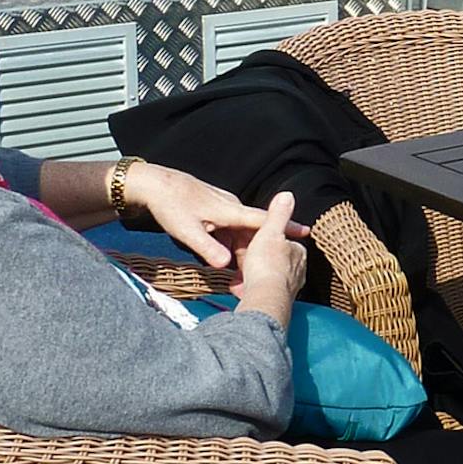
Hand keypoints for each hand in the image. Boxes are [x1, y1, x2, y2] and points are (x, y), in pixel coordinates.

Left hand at [126, 163, 309, 268]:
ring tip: (239, 278)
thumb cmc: (171, 206)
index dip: (285, 226)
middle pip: (253, 234)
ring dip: (242, 254)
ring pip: (241, 234)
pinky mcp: (216, 210)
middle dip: (258, 256)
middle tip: (256, 279)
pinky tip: (225, 260)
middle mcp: (232, 208)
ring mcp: (224, 208)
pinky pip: (231, 231)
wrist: (156, 184)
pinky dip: (231, 246)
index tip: (306, 232)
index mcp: (230, 212)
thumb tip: (226, 265)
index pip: (263, 221)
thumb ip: (207, 249)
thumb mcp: (187, 232)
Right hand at [234, 193, 306, 322]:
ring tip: (239, 274)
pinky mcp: (274, 302)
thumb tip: (287, 196)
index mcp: (297, 253)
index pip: (282, 241)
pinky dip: (248, 289)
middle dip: (257, 259)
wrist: (264, 299)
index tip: (253, 239)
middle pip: (272, 260)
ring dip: (251, 275)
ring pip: (264, 276)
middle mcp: (296, 272)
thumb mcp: (270, 231)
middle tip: (242, 258)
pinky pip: (258, 292)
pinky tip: (239, 288)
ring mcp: (286, 288)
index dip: (265, 239)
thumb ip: (278, 214)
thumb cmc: (267, 266)